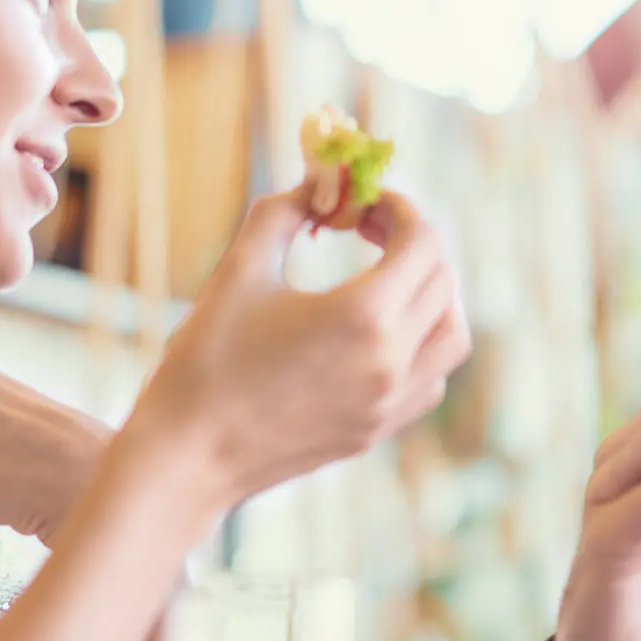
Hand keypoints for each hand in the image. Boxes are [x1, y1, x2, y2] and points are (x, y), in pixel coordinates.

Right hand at [130, 188, 468, 507]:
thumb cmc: (205, 359)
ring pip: (451, 335)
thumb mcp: (239, 270)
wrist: (188, 456)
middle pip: (442, 282)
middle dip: (412, 242)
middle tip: (368, 227)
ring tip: (387, 276)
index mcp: (363, 316)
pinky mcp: (377, 430)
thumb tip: (315, 184)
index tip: (366, 200)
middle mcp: (391, 362)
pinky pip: (430, 378)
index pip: (422, 242)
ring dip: (432, 294)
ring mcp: (390, 404)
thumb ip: (282, 214)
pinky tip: (379, 332)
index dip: (400, 208)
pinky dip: (422, 344)